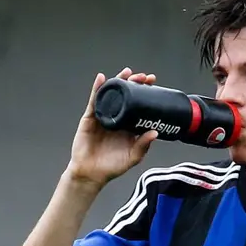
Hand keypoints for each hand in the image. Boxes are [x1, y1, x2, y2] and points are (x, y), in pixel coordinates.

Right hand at [67, 68, 158, 186]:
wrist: (91, 173)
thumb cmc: (112, 166)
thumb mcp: (133, 157)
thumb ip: (143, 145)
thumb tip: (155, 132)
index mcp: (129, 126)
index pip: (138, 104)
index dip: (145, 93)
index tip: (154, 84)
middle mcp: (117, 118)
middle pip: (126, 96)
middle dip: (134, 84)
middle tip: (145, 77)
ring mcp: (104, 116)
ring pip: (112, 95)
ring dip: (118, 82)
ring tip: (127, 72)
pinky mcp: (91, 118)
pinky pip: (94, 101)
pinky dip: (98, 89)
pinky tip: (102, 78)